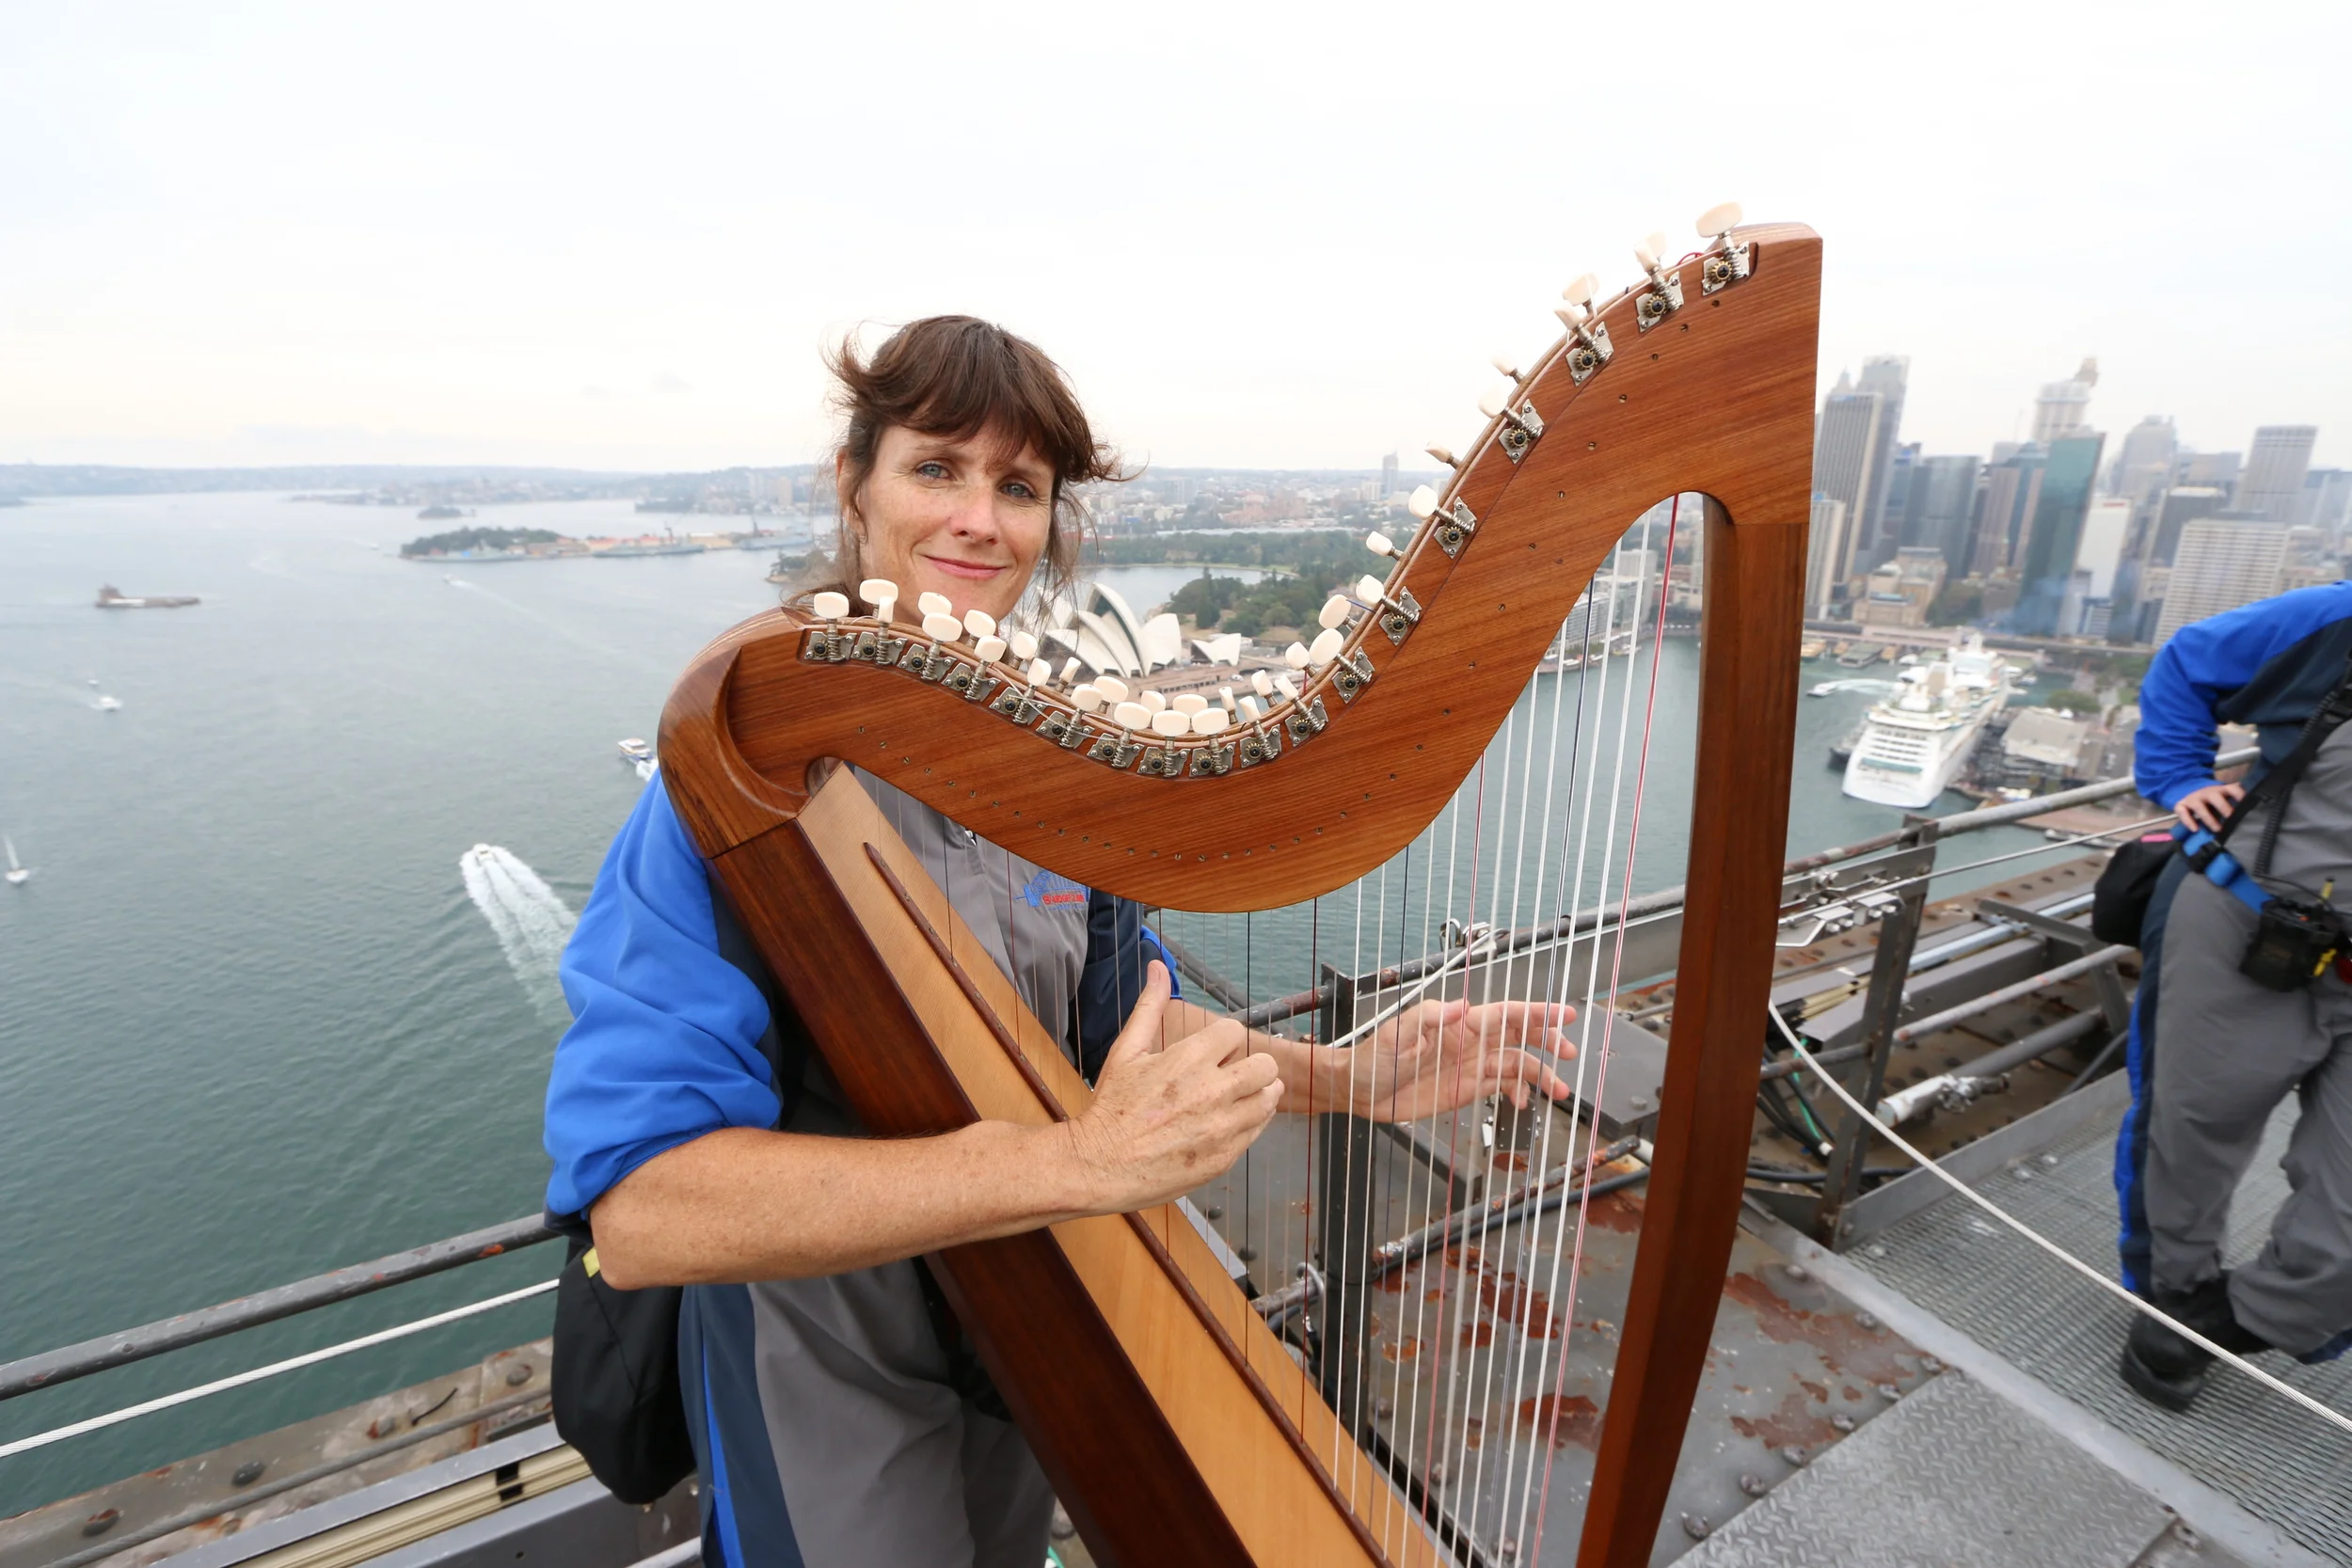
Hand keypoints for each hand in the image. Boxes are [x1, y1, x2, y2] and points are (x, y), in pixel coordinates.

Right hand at [1058, 962, 1282, 1213]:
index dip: (1224, 1041)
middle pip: (1265, 1064)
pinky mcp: (1225, 1156)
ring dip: (1257, 1094)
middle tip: (1231, 1074)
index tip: (1213, 1053)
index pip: (1236, 1032)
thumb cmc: (1111, 1107)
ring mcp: (1222, 1127)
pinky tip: (1226, 1123)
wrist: (1099, 1165)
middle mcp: (1213, 1091)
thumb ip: (1149, 1007)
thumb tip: (1158, 966)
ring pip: (1269, 1099)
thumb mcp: (1126, 1051)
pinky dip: (1248, 1123)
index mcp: (1190, 1058)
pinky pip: (1258, 1131)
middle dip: (1250, 1065)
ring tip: (1235, 1098)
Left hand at [1342, 998, 1574, 1122]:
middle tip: (1568, 1051)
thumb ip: (1431, 1018)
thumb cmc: (1374, 1056)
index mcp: (1459, 1023)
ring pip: (1515, 1065)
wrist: (1359, 1091)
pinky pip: (1500, 1086)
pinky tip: (1525, 1103)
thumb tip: (1463, 1007)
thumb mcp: (1398, 1033)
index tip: (1563, 1013)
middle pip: (1518, 1036)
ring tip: (1559, 1090)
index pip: (1504, 1013)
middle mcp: (1471, 1041)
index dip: (1535, 1012)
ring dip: (1539, 1074)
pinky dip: (1518, 1092)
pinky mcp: (1466, 1089)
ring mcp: (1471, 1065)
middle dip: (1547, 1040)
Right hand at [2174, 782, 2243, 833]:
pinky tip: (2195, 829)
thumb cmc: (2213, 800)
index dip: (2239, 794)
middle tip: (2231, 816)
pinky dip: (2188, 821)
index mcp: (2221, 790)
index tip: (2246, 802)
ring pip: (2199, 806)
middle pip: (2214, 796)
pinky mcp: (2181, 805)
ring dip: (2208, 818)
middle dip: (2223, 806)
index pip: (2232, 788)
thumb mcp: (2225, 797)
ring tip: (2217, 829)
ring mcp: (2193, 798)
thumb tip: (2257, 809)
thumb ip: (2237, 801)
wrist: (2190, 793)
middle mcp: (2207, 793)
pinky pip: (2183, 812)